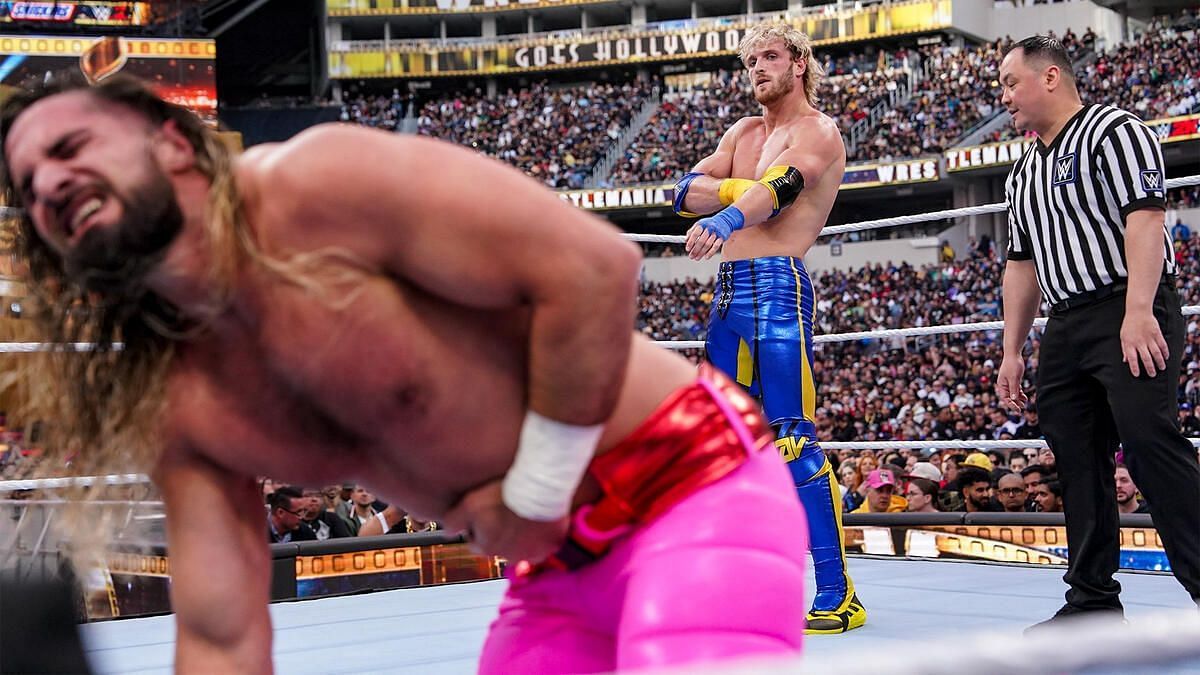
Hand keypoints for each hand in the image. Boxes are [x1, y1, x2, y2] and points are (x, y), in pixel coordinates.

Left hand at [442, 480, 567, 563]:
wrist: (540, 486)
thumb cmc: (503, 494)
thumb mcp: (469, 503)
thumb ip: (453, 521)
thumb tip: (448, 532)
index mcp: (487, 548)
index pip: (476, 543)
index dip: (479, 526)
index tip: (486, 510)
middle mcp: (509, 557)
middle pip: (498, 546)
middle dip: (499, 533)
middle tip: (504, 509)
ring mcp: (533, 553)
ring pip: (521, 547)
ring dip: (520, 535)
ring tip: (521, 512)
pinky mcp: (552, 545)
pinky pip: (543, 545)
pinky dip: (540, 536)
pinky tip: (537, 519)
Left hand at [684, 222, 723, 259]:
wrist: (724, 221)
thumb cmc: (708, 225)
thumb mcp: (700, 225)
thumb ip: (692, 231)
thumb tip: (685, 240)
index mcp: (702, 224)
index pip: (695, 234)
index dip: (690, 242)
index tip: (687, 249)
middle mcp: (709, 227)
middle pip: (701, 241)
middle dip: (695, 250)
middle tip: (691, 256)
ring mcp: (716, 232)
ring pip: (708, 244)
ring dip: (701, 253)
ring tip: (697, 258)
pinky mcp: (722, 237)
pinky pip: (716, 246)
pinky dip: (710, 253)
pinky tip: (706, 257)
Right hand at [996, 356, 1027, 413]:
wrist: (1014, 354)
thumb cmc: (1012, 365)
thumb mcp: (1014, 378)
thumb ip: (1014, 389)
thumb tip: (1013, 399)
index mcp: (1001, 385)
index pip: (1005, 398)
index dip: (1011, 405)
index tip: (1018, 410)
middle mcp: (1004, 385)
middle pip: (1009, 397)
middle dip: (1015, 403)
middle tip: (1022, 408)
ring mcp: (1008, 382)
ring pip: (1013, 394)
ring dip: (1018, 399)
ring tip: (1024, 403)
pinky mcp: (1013, 379)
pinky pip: (1016, 389)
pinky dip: (1020, 394)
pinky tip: (1024, 397)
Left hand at [1121, 311, 1168, 377]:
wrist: (1138, 312)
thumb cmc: (1129, 324)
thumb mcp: (1123, 337)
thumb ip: (1124, 349)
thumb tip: (1125, 360)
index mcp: (1129, 344)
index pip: (1132, 359)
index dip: (1134, 368)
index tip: (1137, 375)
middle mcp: (1139, 343)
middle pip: (1146, 358)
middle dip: (1150, 368)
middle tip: (1152, 374)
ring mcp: (1149, 338)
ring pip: (1156, 353)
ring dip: (1159, 362)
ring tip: (1161, 368)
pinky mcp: (1157, 334)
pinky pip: (1162, 345)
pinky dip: (1165, 352)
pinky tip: (1166, 357)